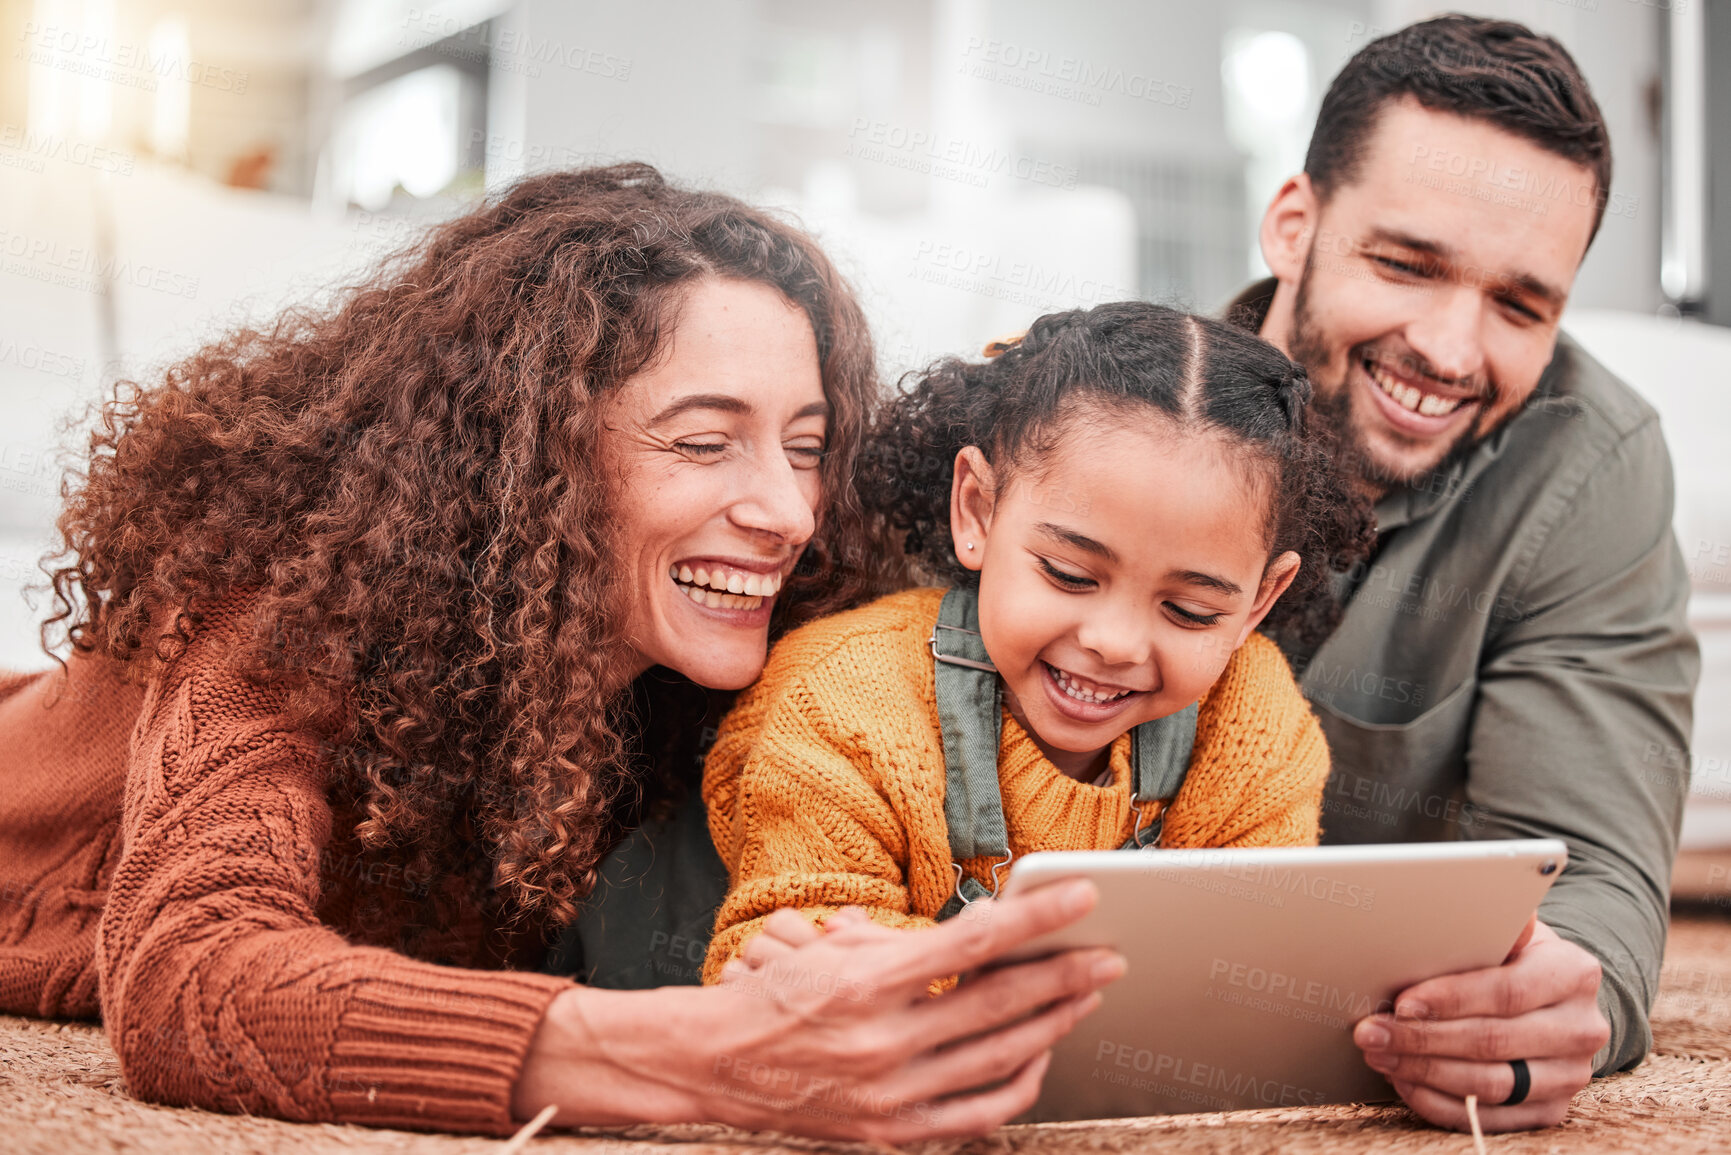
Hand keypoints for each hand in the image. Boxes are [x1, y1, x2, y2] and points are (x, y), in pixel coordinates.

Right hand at [515, 879, 1123, 1142]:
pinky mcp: (892, 1133)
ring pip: (999, 1058)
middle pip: (1000, 1004)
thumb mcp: (831, 948)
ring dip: (1053, 1024)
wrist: (714, 1065)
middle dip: (1065, 975)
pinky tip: (1038, 1056)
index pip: (973, 943)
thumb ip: (904, 942)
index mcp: (865, 984)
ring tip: (1084, 997)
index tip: (1082, 897)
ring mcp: (890, 1094)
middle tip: (1109, 954)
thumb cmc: (776, 995)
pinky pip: (978, 1114)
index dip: (1036, 919)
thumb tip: (980, 930)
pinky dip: (1018, 1083)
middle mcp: (882, 1042)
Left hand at [1353, 916, 1608, 1130]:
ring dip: (1424, 1071)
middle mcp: (1581, 1028)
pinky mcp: (1551, 1109)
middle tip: (1371, 1032)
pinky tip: (1405, 1082)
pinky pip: (1491, 1116)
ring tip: (1380, 1055)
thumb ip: (1487, 927)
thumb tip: (1455, 905)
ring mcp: (1570, 1075)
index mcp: (1574, 973)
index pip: (1508, 992)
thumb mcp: (1506, 932)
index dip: (1451, 1000)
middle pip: (1494, 1041)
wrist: (1551, 999)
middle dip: (1423, 1038)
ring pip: (1491, 1084)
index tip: (1403, 1004)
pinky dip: (1440, 1102)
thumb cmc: (1512, 957)